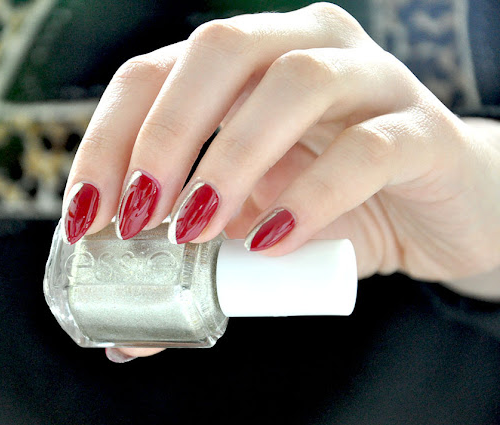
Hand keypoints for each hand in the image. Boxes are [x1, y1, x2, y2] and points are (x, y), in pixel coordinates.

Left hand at [61, 3, 499, 358]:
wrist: (437, 211)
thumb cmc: (330, 208)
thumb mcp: (247, 227)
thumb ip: (192, 265)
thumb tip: (127, 335)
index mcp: (248, 61)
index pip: (157, 71)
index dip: (112, 137)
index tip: (88, 214)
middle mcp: (305, 46)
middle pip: (220, 51)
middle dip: (164, 134)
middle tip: (139, 215)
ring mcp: (370, 78)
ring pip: (294, 83)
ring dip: (231, 160)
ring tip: (199, 232)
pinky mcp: (421, 131)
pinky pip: (365, 149)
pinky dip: (311, 196)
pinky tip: (274, 241)